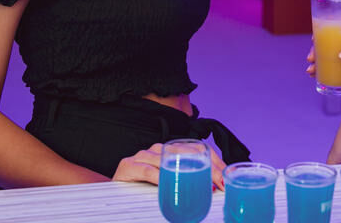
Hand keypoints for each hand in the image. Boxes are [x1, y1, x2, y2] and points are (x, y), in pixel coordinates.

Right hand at [112, 143, 227, 189]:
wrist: (114, 192)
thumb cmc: (144, 188)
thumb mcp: (169, 183)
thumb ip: (186, 182)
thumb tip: (215, 191)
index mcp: (169, 150)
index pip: (197, 148)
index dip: (214, 160)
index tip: (226, 175)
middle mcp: (158, 149)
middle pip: (187, 152)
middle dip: (206, 167)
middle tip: (219, 184)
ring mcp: (142, 156)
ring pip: (168, 158)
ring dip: (187, 172)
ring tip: (201, 184)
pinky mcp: (128, 166)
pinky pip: (146, 169)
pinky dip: (159, 176)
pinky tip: (168, 183)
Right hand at [305, 37, 340, 77]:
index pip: (328, 29)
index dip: (319, 33)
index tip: (313, 39)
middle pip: (323, 45)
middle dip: (314, 52)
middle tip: (310, 60)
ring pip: (323, 57)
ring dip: (315, 63)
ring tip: (311, 72)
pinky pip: (328, 66)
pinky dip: (320, 71)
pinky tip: (314, 76)